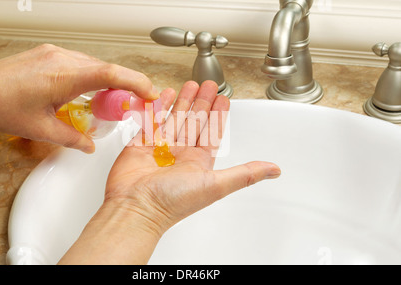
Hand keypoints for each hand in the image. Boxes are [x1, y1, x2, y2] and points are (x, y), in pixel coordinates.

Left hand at [0, 44, 157, 152]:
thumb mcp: (40, 129)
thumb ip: (71, 139)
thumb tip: (89, 145)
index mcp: (63, 76)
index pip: (110, 74)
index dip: (135, 82)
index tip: (150, 93)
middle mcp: (62, 59)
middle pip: (106, 70)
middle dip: (124, 87)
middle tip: (131, 106)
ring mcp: (56, 54)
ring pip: (95, 66)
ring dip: (107, 83)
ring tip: (107, 104)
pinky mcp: (51, 55)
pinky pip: (81, 64)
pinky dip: (92, 78)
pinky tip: (87, 94)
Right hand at [59, 80, 280, 263]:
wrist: (136, 206)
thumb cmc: (172, 200)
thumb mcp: (216, 185)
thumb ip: (245, 174)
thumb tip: (274, 170)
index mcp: (199, 162)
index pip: (212, 132)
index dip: (219, 116)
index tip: (224, 99)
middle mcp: (180, 154)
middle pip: (195, 121)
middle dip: (203, 102)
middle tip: (209, 85)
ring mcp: (160, 148)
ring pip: (176, 118)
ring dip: (184, 101)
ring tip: (191, 84)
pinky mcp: (141, 144)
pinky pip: (153, 120)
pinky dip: (160, 107)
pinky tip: (166, 94)